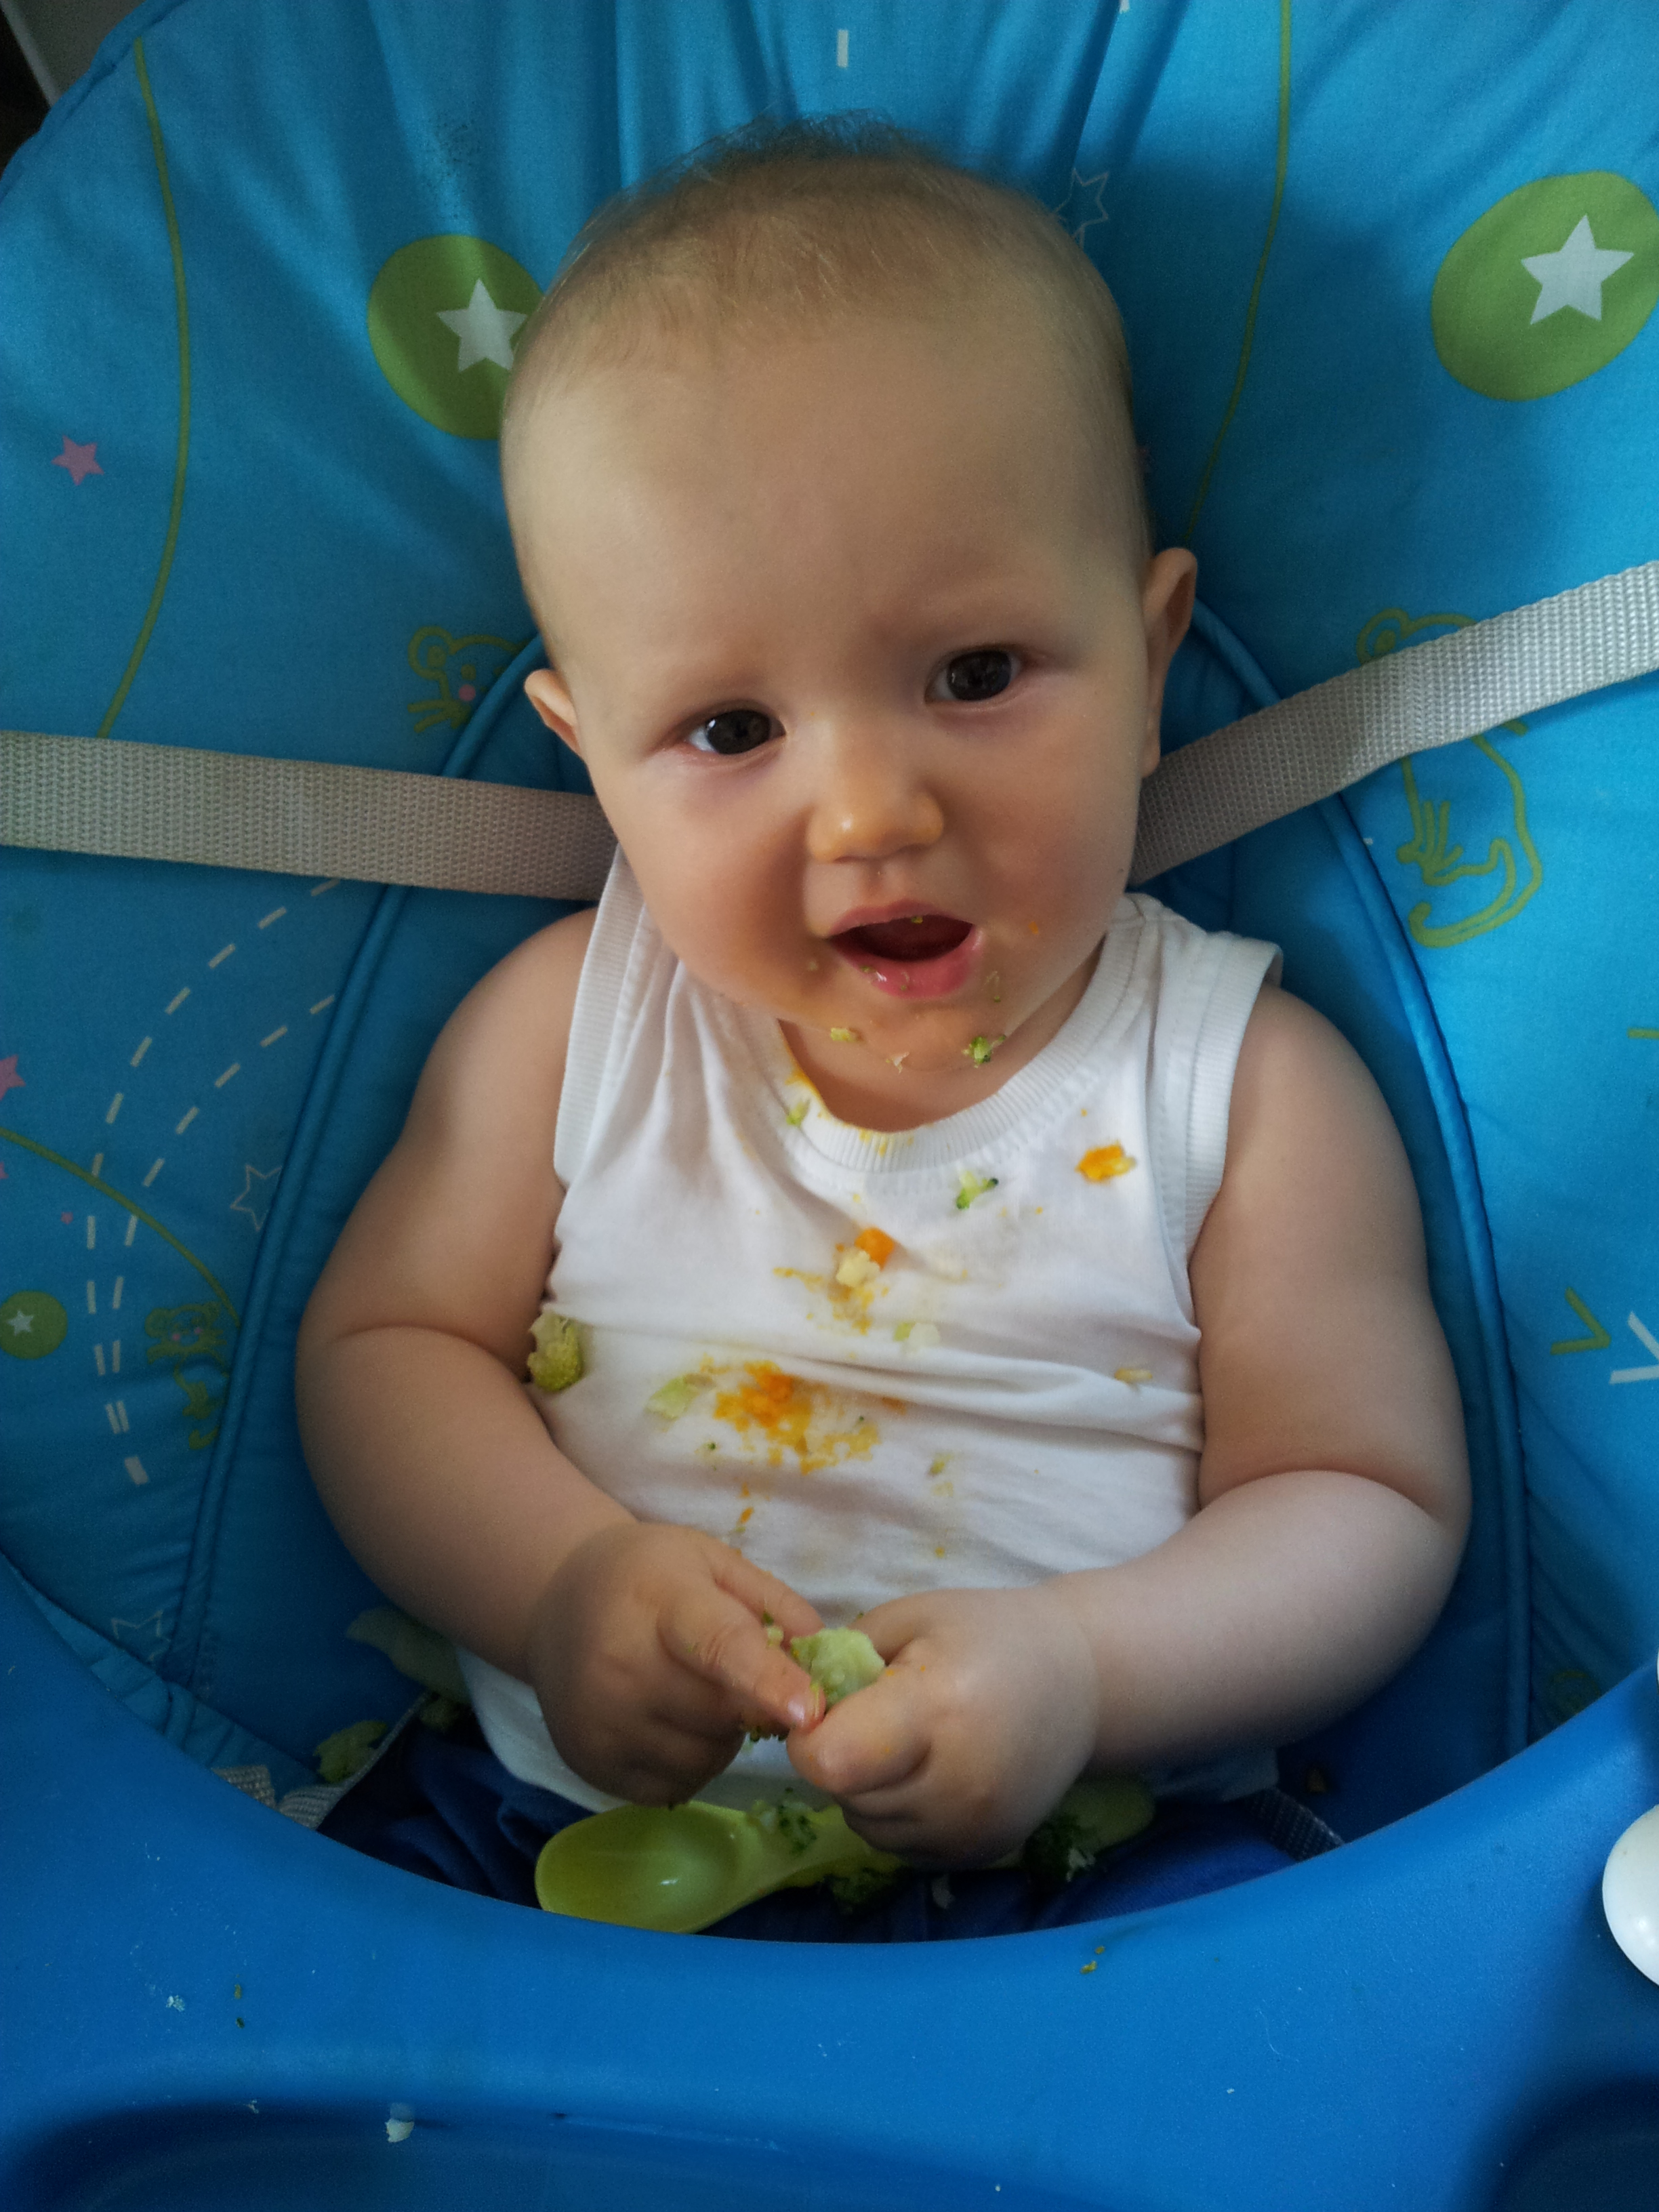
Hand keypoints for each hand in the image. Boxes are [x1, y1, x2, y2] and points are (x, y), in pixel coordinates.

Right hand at [525, 1522, 824, 1803]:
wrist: (557, 1602)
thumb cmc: (650, 1576)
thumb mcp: (713, 1561)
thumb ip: (774, 1602)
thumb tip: (823, 1657)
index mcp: (661, 1603)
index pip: (719, 1647)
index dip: (769, 1680)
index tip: (811, 1712)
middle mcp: (621, 1668)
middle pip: (720, 1714)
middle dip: (750, 1704)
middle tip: (737, 1676)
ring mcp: (601, 1723)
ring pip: (703, 1759)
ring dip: (722, 1737)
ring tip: (698, 1694)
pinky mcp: (592, 1765)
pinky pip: (675, 1786)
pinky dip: (692, 1764)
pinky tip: (675, 1723)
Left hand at [786, 1583, 1099, 1864]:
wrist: (1082, 1685)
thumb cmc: (990, 1634)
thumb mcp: (913, 1617)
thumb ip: (843, 1657)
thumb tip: (788, 1696)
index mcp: (936, 1709)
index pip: (831, 1761)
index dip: (810, 1736)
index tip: (828, 1708)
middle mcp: (956, 1783)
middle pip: (844, 1795)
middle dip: (838, 1758)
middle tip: (872, 1718)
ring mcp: (971, 1829)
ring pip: (867, 1827)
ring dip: (864, 1791)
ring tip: (904, 1743)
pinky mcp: (979, 1855)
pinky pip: (900, 1846)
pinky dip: (897, 1814)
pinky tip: (929, 1771)